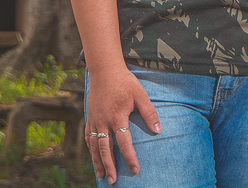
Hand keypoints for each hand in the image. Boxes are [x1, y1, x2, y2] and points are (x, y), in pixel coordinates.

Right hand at [85, 67, 161, 183]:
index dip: (130, 157)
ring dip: (98, 161)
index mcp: (118, 117)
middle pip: (106, 149)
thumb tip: (158, 130)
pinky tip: (93, 157)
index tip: (135, 169)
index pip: (124, 143)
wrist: (105, 71)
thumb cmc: (125, 82)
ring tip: (101, 175)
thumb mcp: (140, 95)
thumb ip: (149, 113)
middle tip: (113, 180)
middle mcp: (104, 121)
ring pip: (94, 146)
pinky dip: (90, 149)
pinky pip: (88, 137)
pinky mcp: (89, 117)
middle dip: (110, 166)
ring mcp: (95, 120)